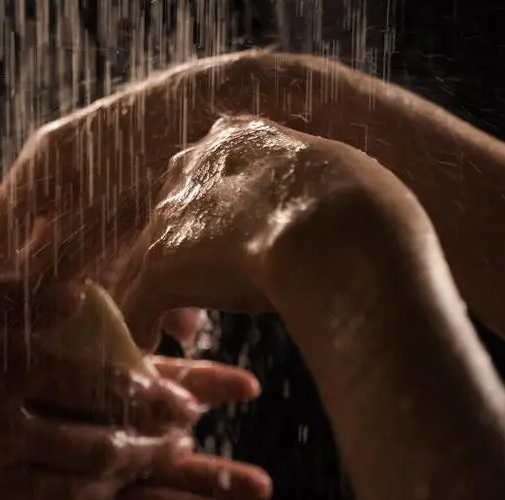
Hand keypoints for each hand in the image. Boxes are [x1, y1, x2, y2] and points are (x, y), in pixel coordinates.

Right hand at [0, 264, 269, 499]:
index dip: (157, 394)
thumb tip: (85, 293)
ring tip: (176, 491)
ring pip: (76, 492)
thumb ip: (16, 297)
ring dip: (137, 493)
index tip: (194, 402)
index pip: (102, 384)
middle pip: (100, 445)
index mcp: (2, 364)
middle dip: (159, 449)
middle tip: (195, 447)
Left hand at [114, 115, 362, 347]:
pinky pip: (136, 305)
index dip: (223, 225)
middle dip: (187, 262)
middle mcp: (196, 167)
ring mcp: (174, 214)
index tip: (239, 255)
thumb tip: (356, 224)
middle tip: (204, 300)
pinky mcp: (162, 262)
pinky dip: (143, 332)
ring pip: (147, 261)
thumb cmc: (368, 212)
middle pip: (173, 219)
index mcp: (242, 140)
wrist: (344, 227)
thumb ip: (323, 201)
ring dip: (163, 299)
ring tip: (183, 334)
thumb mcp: (343, 188)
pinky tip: (155, 354)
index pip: (213, 182)